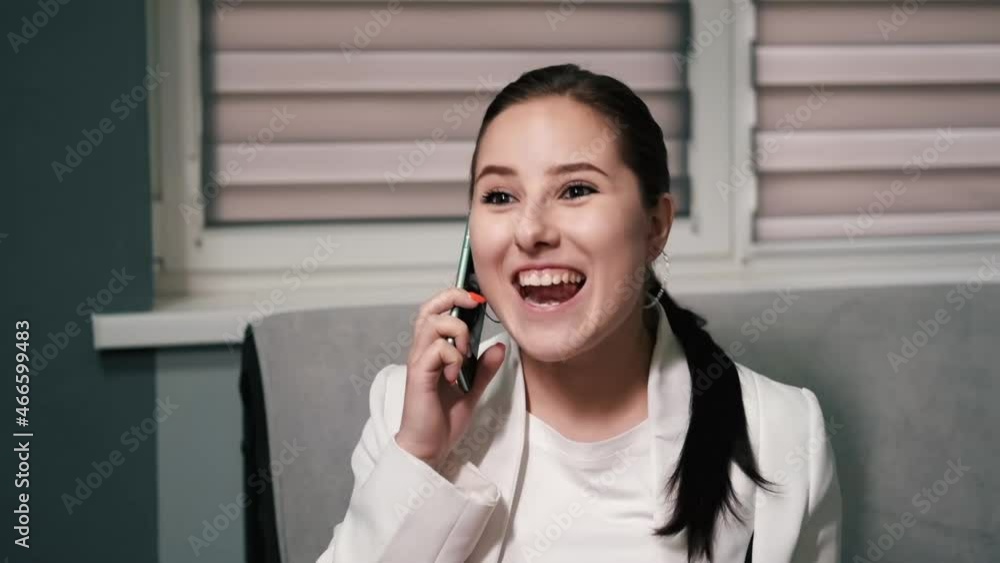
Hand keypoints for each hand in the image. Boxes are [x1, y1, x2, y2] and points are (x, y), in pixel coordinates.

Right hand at [394, 287, 506, 470]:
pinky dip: (453, 357)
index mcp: (433, 351)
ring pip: (433, 323)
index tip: (477, 297)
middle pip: (429, 308)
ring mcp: (419, 361)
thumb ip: (485, 368)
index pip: (437, 311)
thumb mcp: (473, 390)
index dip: (454, 296)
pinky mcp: (418, 374)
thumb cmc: (443, 420)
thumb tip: (500, 345)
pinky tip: (455, 376)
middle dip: (453, 297)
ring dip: (457, 331)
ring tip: (465, 354)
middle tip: (475, 304)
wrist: (429, 447)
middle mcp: (422, 351)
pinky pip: (436, 349)